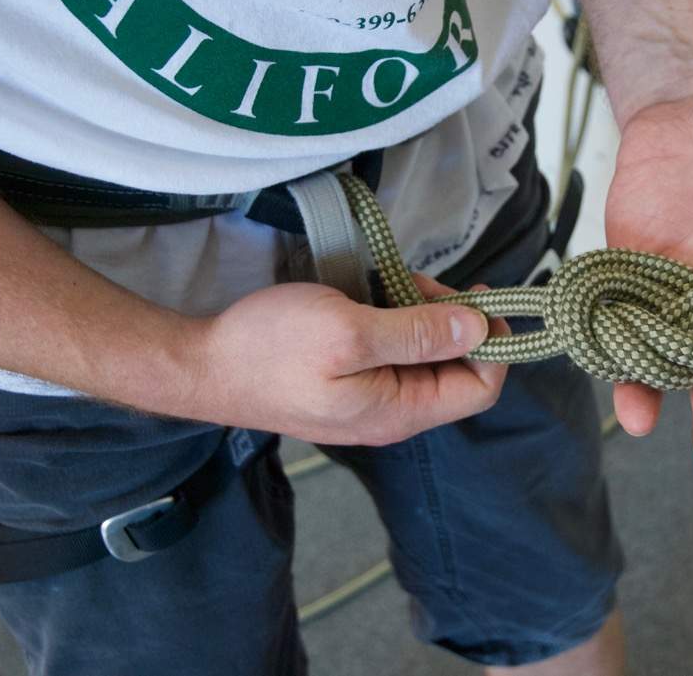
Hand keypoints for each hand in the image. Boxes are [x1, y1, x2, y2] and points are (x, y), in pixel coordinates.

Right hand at [185, 276, 507, 445]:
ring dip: (420, 312)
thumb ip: (418, 333)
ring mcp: (368, 395)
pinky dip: (393, 316)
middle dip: (452, 320)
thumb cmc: (270, 349)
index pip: (479, 389)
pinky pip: (391, 348)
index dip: (491, 345)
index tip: (481, 300)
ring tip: (394, 281)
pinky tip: (373, 293)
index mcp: (400, 411)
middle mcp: (392, 411)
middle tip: (423, 281)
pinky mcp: (348, 378)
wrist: (201, 363)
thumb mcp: (350, 332)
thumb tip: (478, 329)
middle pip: (454, 368)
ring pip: (423, 353)